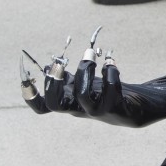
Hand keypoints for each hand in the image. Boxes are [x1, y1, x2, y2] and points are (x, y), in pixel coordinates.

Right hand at [19, 30, 142, 123]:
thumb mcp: (84, 85)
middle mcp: (79, 109)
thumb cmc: (106, 95)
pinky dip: (109, 73)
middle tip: (61, 63)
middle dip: (54, 81)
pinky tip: (111, 64)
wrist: (136, 109)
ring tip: (91, 55)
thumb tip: (48, 66)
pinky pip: (110, 91)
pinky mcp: (115, 108)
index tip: (30, 75)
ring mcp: (96, 110)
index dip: (31, 95)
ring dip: (85, 71)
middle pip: (55, 104)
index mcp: (68, 102)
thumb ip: (68, 79)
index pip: (42, 107)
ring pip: (82, 96)